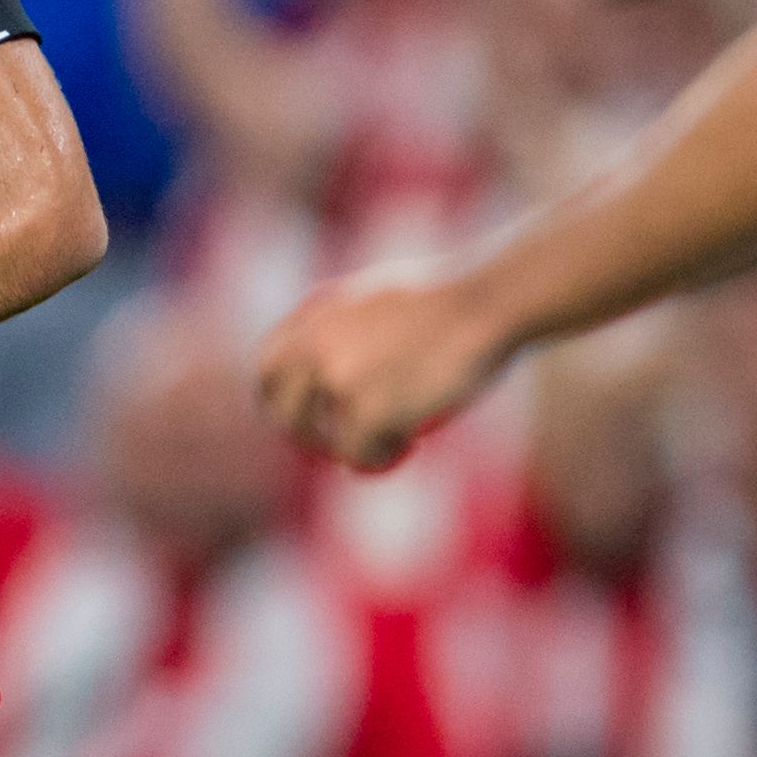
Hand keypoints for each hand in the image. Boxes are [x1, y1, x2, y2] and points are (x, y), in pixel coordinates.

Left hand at [254, 263, 517, 470]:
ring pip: (322, 439)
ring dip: (353, 449)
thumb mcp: (381, 298)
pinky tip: (411, 443)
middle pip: (280, 409)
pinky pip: (357, 455)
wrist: (487, 301)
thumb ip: (347, 327)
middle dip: (307, 435)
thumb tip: (333, 372)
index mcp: (317, 312)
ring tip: (396, 439)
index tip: (311, 416)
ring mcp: (335, 376)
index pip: (269, 366)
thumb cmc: (454, 299)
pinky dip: (383, 458)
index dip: (284, 398)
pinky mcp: (364, 410)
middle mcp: (314, 342)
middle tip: (341, 446)